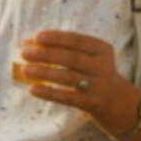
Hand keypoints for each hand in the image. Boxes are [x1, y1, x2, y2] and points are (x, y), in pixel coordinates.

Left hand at [17, 29, 138, 136]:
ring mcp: (98, 85)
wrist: (115, 99)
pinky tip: (32, 89)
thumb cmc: (91, 71)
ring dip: (45, 73)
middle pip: (71, 58)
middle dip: (46, 55)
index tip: (37, 37)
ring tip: (25, 69)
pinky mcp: (91, 103)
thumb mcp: (86, 56)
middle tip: (25, 52)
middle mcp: (102, 66)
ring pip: (68, 78)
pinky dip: (49, 93)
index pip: (78, 40)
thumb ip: (61, 48)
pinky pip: (67, 97)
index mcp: (101, 49)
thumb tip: (28, 43)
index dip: (57, 38)